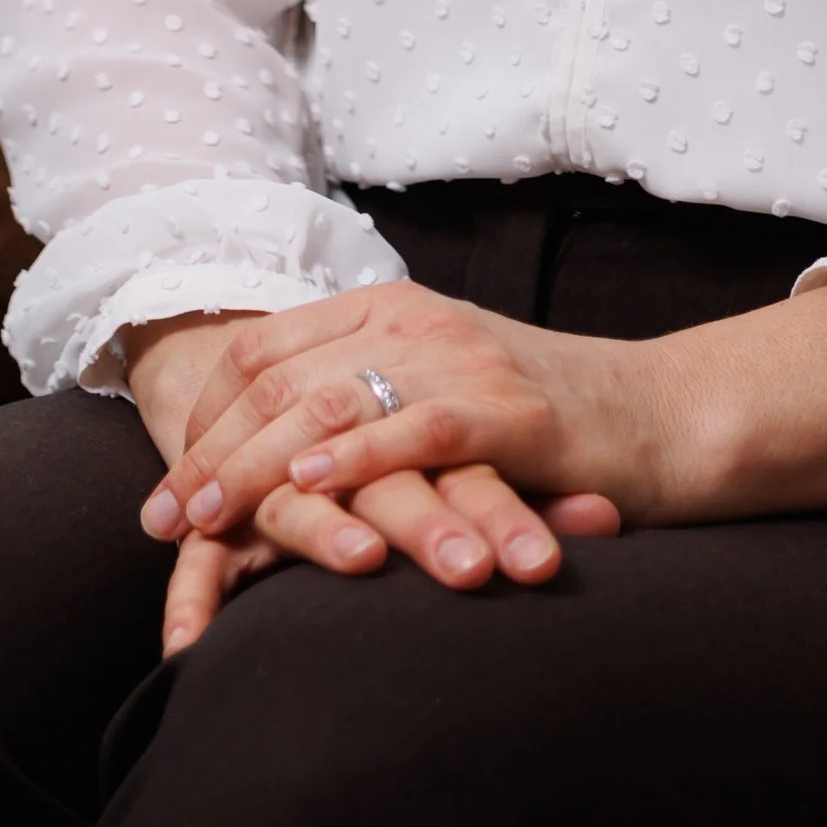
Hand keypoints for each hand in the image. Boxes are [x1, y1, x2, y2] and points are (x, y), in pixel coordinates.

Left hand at [125, 309, 619, 656]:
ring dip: (255, 463)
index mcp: (392, 308)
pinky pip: (412, 429)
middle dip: (210, 451)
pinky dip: (353, 456)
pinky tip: (308, 487)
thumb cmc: (547, 426)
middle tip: (161, 517)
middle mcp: (417, 322)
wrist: (664, 419)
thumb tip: (276, 460)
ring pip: (329, 402)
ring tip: (204, 516)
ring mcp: (462, 361)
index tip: (167, 482)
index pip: (266, 350)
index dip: (204, 417)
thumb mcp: (441, 395)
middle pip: (280, 378)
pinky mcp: (508, 412)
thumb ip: (369, 406)